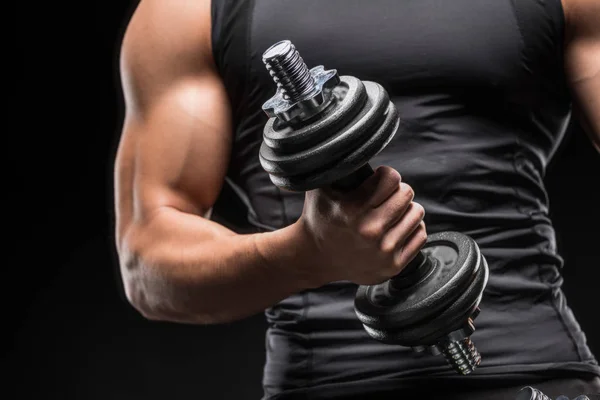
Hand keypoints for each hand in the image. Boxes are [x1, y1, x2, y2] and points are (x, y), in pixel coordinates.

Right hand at [297, 166, 426, 286]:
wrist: (315, 258)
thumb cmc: (319, 218)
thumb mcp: (320, 189)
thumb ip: (335, 167)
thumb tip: (349, 143)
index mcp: (353, 210)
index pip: (391, 178)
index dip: (386, 175)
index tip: (378, 179)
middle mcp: (370, 231)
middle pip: (407, 194)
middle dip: (397, 191)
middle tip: (385, 196)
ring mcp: (383, 251)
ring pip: (417, 214)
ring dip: (406, 209)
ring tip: (390, 212)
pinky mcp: (393, 265)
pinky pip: (420, 235)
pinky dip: (411, 228)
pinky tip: (395, 228)